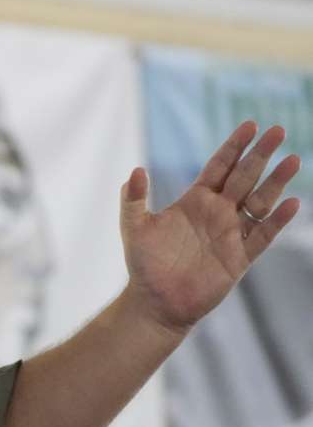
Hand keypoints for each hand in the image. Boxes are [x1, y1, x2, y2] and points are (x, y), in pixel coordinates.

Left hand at [119, 121, 300, 333]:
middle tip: (278, 130)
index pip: (220, 166)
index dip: (234, 146)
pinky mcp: (240, 258)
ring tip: (293, 159)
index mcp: (195, 200)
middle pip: (244, 177)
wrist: (155, 302)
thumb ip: (133, 199)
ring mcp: (231, 233)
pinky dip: (277, 220)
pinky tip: (292, 204)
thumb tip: (135, 170)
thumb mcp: (134, 227)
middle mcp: (217, 212)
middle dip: (260, 154)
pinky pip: (263, 236)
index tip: (251, 124)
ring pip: (260, 202)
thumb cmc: (144, 264)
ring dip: (276, 182)